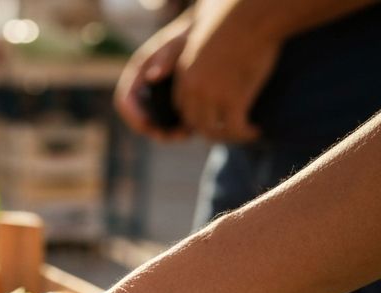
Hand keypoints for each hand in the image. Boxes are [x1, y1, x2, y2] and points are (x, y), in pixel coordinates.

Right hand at [114, 12, 192, 140]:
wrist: (204, 35)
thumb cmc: (189, 36)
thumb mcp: (178, 43)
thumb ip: (166, 57)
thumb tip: (151, 76)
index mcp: (136, 74)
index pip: (124, 100)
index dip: (133, 116)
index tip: (148, 125)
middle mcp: (142, 89)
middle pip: (137, 118)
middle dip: (152, 130)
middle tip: (170, 136)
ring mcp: (154, 99)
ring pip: (153, 124)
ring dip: (167, 134)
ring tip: (186, 134)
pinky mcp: (168, 105)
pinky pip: (168, 123)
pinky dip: (177, 129)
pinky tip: (192, 129)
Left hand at [172, 0, 276, 142]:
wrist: (254, 12)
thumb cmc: (234, 16)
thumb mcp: (205, 33)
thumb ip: (194, 47)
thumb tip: (187, 46)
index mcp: (184, 73)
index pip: (182, 107)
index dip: (196, 115)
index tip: (213, 117)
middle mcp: (194, 88)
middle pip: (194, 123)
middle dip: (211, 130)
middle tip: (230, 130)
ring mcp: (212, 95)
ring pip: (213, 131)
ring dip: (228, 136)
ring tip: (244, 133)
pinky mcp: (234, 99)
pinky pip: (235, 128)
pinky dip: (244, 134)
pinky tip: (254, 132)